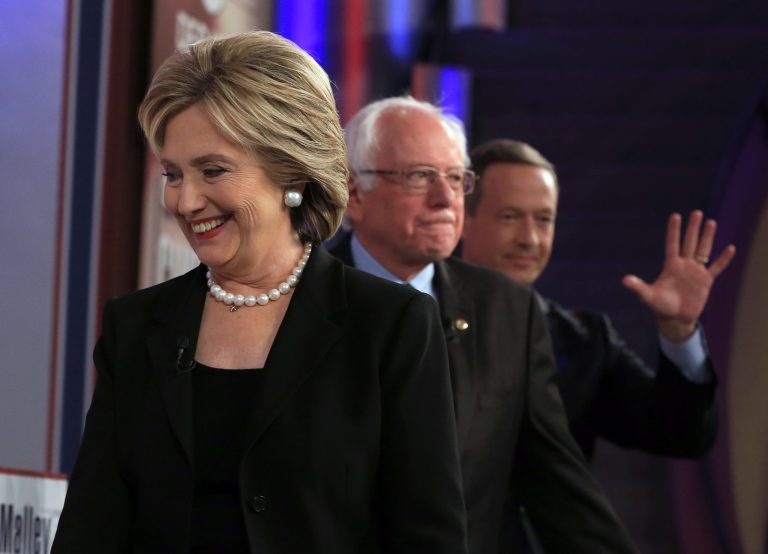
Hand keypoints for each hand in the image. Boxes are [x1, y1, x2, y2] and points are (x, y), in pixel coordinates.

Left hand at [622, 211, 735, 342]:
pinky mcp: (706, 281)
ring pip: (703, 250)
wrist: (675, 319)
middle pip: (689, 243)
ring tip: (711, 222)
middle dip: (693, 228)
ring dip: (707, 237)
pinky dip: (723, 259)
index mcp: (671, 266)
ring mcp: (696, 272)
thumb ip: (638, 287)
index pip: (672, 244)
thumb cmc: (660, 306)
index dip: (674, 231)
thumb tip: (624, 280)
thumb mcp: (647, 296)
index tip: (675, 215)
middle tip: (697, 212)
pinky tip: (730, 247)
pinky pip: (716, 267)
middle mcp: (684, 265)